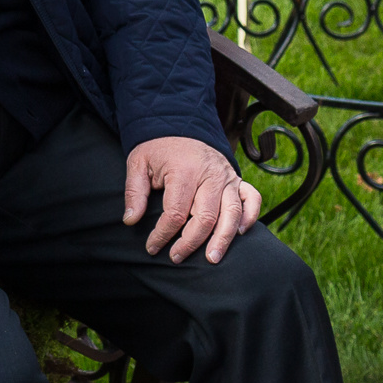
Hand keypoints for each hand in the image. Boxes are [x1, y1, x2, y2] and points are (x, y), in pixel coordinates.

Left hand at [123, 136, 262, 263]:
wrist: (179, 124)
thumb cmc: (158, 148)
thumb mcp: (138, 163)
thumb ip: (134, 192)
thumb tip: (131, 220)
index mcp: (184, 170)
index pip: (175, 213)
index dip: (163, 234)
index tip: (152, 247)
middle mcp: (210, 174)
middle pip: (205, 217)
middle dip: (191, 242)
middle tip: (177, 257)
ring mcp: (227, 176)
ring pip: (231, 212)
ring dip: (223, 239)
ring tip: (212, 258)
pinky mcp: (237, 178)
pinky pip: (252, 199)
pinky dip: (250, 216)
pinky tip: (240, 233)